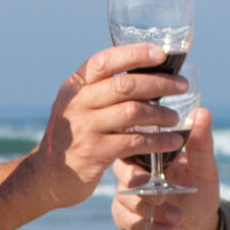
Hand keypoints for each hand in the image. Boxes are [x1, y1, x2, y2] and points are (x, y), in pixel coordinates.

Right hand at [27, 43, 190, 207]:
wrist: (48, 176)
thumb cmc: (73, 136)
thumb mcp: (78, 106)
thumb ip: (102, 90)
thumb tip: (146, 72)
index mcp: (74, 86)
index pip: (105, 61)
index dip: (135, 54)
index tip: (161, 53)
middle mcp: (77, 103)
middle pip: (124, 85)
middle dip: (159, 83)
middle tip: (181, 86)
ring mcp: (84, 128)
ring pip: (132, 112)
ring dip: (160, 113)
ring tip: (175, 117)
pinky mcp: (94, 153)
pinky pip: (134, 142)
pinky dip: (158, 141)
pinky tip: (173, 141)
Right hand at [110, 106, 218, 229]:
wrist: (197, 229)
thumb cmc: (199, 192)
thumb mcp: (204, 169)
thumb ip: (201, 144)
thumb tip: (203, 112)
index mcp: (149, 155)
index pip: (134, 144)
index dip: (140, 150)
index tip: (158, 162)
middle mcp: (133, 173)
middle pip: (124, 174)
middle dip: (142, 187)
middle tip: (162, 196)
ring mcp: (126, 197)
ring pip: (127, 201)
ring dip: (154, 212)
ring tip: (178, 218)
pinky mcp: (125, 219)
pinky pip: (129, 223)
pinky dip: (152, 229)